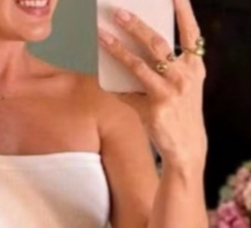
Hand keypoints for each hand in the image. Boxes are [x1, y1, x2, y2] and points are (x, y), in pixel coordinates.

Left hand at [98, 0, 207, 167]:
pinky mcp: (154, 109)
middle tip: (119, 13)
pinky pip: (127, 93)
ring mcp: (169, 92)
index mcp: (194, 66)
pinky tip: (101, 77)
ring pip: (138, 64)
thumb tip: (133, 51)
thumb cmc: (180, 112)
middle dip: (136, 25)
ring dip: (117, 49)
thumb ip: (168, 68)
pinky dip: (114, 85)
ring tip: (102, 36)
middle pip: (157, 43)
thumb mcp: (184, 87)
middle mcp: (184, 76)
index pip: (191, 32)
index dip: (183, 11)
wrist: (186, 146)